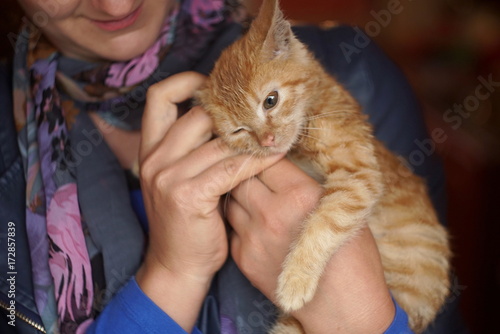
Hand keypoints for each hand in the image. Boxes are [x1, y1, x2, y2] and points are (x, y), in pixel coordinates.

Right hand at [135, 72, 283, 330]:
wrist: (177, 267)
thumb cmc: (188, 223)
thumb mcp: (182, 180)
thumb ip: (196, 151)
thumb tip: (231, 121)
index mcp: (150, 150)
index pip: (159, 97)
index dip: (187, 82)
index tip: (216, 87)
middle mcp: (155, 158)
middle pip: (197, 113)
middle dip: (233, 112)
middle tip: (261, 113)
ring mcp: (168, 176)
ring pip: (219, 139)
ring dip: (252, 135)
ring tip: (276, 131)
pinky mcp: (189, 194)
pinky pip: (232, 166)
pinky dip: (257, 159)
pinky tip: (275, 155)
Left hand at [228, 159, 394, 333]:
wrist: (344, 308)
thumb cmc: (353, 257)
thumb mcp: (340, 209)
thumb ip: (309, 183)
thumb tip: (289, 162)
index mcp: (301, 195)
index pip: (267, 158)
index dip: (267, 153)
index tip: (268, 153)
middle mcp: (272, 214)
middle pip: (242, 176)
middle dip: (247, 170)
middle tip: (256, 170)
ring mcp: (254, 238)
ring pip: (231, 200)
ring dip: (240, 193)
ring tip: (254, 194)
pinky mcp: (244, 259)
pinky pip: (232, 227)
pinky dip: (240, 220)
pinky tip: (255, 222)